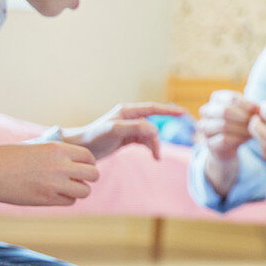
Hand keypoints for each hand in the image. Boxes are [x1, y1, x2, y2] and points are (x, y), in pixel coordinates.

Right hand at [0, 142, 98, 204]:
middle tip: (78, 179)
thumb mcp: (34, 145)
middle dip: (88, 177)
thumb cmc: (5, 156)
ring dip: (79, 190)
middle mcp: (60, 166)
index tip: (81, 166)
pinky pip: (70, 201)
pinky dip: (66, 199)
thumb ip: (54, 151)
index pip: (89, 157)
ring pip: (85, 191)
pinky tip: (55, 194)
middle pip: (94, 174)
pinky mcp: (47, 200)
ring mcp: (55, 184)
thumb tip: (70, 155)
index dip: (88, 162)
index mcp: (57, 149)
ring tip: (67, 187)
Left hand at [63, 102, 186, 160]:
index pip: (153, 108)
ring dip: (154, 145)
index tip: (184, 113)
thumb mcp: (114, 130)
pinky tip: (153, 156)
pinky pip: (144, 141)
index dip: (169, 110)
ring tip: (156, 157)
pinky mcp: (127, 139)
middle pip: (153, 124)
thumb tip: (154, 129)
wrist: (81, 149)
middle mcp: (129, 117)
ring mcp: (129, 128)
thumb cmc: (95, 137)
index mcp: (127, 111)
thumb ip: (135, 127)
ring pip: (150, 134)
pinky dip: (150, 148)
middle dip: (159, 135)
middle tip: (160, 150)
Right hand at [197, 90, 259, 161]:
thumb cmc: (240, 125)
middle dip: (244, 117)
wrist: (228, 147)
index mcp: (216, 98)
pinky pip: (224, 140)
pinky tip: (247, 139)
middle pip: (225, 110)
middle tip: (257, 123)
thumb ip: (257, 109)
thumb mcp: (248, 114)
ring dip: (242, 129)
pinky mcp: (208, 143)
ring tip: (254, 132)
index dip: (247, 104)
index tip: (259, 111)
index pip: (231, 98)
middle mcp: (206, 111)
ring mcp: (205, 127)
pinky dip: (238, 139)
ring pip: (224, 125)